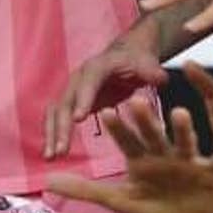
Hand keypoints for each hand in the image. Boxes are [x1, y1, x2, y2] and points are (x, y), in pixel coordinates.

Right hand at [45, 24, 165, 159]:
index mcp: (97, 68)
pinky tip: (52, 153)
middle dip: (62, 126)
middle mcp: (79, 78)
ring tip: (51, 156)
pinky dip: (53, 134)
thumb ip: (152, 72)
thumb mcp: (146, 64)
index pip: (88, 83)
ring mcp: (73, 90)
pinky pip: (58, 118)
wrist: (126, 55)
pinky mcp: (73, 102)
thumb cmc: (136, 61)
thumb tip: (160, 79)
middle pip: (66, 101)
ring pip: (56, 111)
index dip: (83, 99)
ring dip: (52, 133)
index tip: (79, 119)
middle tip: (61, 150)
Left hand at [46, 103, 212, 212]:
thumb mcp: (116, 200)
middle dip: (146, 119)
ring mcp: (187, 160)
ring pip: (184, 140)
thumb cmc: (147, 207)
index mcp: (140, 156)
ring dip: (183, 128)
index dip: (117, 127)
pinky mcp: (210, 172)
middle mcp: (163, 152)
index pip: (126, 139)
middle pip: (153, 133)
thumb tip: (47, 181)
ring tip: (179, 111)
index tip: (105, 112)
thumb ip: (83, 189)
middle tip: (137, 100)